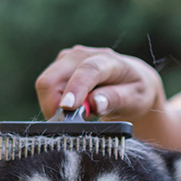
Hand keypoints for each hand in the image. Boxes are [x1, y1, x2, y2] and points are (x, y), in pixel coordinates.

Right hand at [35, 45, 165, 121]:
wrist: (131, 80)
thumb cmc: (135, 91)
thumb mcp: (135, 99)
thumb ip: (116, 99)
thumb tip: (95, 104)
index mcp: (107, 60)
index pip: (87, 70)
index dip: (75, 88)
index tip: (68, 107)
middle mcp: (82, 54)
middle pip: (53, 79)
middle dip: (55, 105)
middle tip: (70, 126)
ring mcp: (67, 59)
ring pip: (45, 85)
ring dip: (54, 106)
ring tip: (77, 117)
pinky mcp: (58, 66)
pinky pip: (46, 88)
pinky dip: (54, 104)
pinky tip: (72, 109)